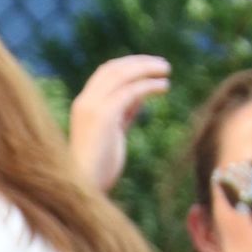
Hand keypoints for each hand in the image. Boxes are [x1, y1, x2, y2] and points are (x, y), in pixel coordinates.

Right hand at [70, 54, 170, 191]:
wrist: (84, 187)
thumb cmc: (99, 169)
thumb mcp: (113, 136)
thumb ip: (122, 115)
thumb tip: (138, 99)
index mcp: (84, 106)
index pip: (105, 75)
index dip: (128, 68)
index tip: (148, 69)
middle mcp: (86, 101)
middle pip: (112, 69)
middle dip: (138, 63)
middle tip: (162, 65)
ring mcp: (93, 107)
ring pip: (121, 75)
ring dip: (146, 70)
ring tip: (166, 72)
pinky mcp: (104, 115)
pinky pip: (130, 92)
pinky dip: (148, 86)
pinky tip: (163, 86)